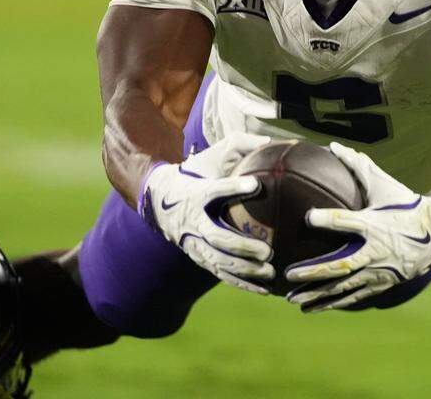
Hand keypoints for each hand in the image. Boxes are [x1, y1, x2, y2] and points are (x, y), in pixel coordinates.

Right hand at [140, 133, 274, 292]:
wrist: (160, 199)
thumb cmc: (195, 174)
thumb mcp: (211, 155)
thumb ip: (239, 145)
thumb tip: (270, 140)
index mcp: (195, 193)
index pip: (213, 190)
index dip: (232, 187)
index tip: (255, 184)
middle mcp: (192, 221)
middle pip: (215, 236)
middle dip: (241, 245)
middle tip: (266, 250)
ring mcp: (194, 243)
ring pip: (218, 261)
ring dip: (244, 269)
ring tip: (269, 271)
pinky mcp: (199, 257)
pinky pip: (220, 273)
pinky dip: (242, 283)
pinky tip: (264, 289)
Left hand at [284, 143, 430, 312]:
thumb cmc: (405, 206)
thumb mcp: (384, 185)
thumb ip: (358, 167)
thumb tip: (334, 146)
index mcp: (375, 224)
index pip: (349, 221)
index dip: (329, 219)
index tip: (308, 217)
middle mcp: (376, 251)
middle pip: (342, 264)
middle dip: (315, 271)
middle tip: (289, 274)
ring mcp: (379, 272)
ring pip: (345, 287)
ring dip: (318, 295)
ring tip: (293, 299)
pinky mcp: (381, 284)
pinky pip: (353, 296)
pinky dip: (332, 303)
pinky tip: (312, 308)